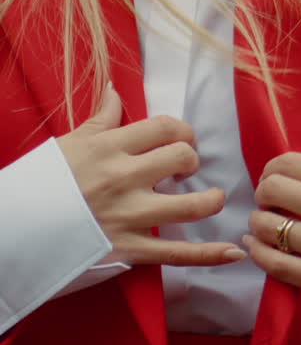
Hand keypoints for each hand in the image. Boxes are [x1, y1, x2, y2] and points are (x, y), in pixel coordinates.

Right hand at [57, 82, 245, 267]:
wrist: (14, 230)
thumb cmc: (42, 184)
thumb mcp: (70, 143)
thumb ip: (100, 118)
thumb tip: (114, 89)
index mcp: (110, 148)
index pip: (165, 127)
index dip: (183, 131)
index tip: (182, 141)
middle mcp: (124, 178)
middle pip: (182, 158)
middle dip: (192, 161)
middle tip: (186, 170)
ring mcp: (129, 216)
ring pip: (191, 205)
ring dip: (211, 200)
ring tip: (212, 198)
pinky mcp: (129, 250)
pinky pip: (178, 254)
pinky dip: (210, 255)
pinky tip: (234, 252)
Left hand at [244, 153, 300, 296]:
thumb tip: (288, 175)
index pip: (288, 164)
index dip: (271, 170)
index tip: (273, 178)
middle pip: (273, 190)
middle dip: (264, 194)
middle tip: (270, 202)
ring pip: (269, 228)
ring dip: (260, 223)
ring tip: (266, 224)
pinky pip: (277, 265)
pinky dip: (259, 252)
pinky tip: (256, 246)